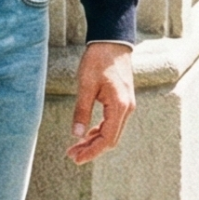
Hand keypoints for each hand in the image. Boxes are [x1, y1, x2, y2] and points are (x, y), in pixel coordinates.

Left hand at [68, 42, 136, 163]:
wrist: (112, 41)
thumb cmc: (99, 60)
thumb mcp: (86, 86)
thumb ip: (82, 111)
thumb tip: (77, 135)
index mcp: (120, 106)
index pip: (107, 139)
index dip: (91, 152)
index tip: (76, 158)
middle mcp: (127, 108)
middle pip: (111, 139)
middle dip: (91, 149)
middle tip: (71, 155)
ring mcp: (127, 105)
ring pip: (112, 132)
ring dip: (95, 141)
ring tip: (76, 146)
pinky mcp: (122, 101)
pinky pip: (112, 122)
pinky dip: (99, 131)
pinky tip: (86, 133)